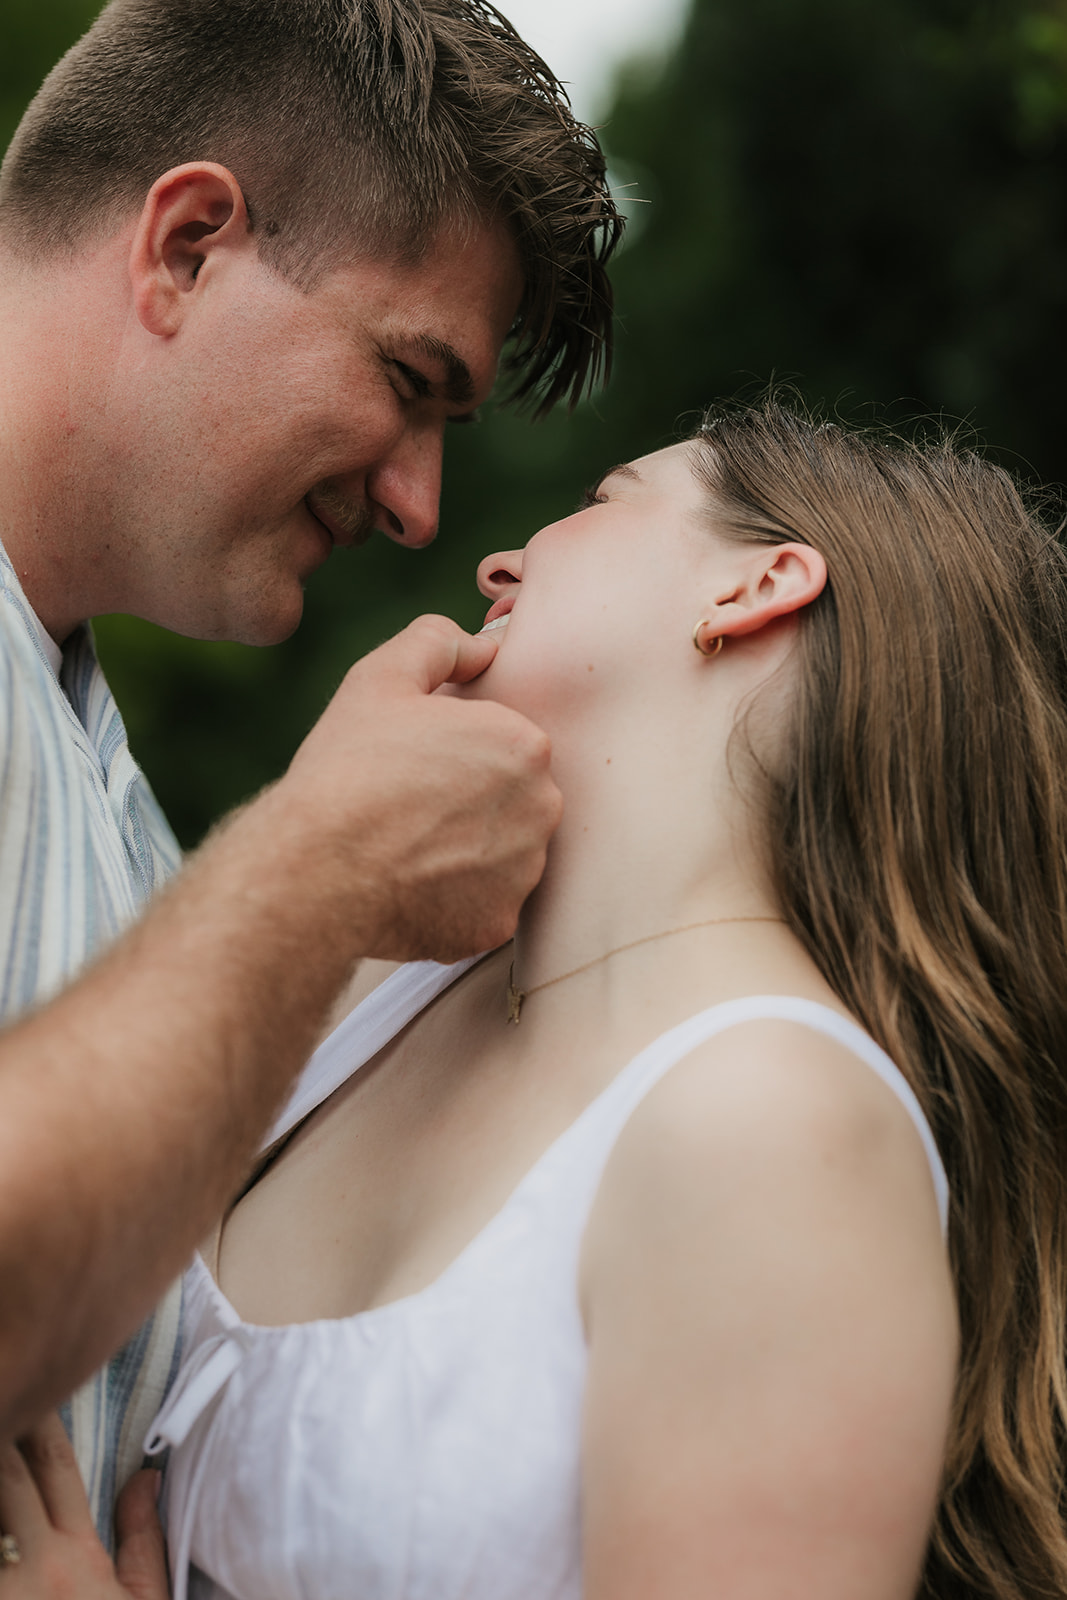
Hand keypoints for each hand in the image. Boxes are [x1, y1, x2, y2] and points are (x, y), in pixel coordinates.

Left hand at [0, 1413, 168, 1597]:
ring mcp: (6, 1587)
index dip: (40, 1423)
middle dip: (6, 1432)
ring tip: (0, 1432)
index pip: (56, 1465)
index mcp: (78, 1553)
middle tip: (8, 1398)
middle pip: (9, 1476)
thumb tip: (147, 1477)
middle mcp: (37, 1562)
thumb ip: (144, 1540)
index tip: (33, 1395)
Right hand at [279, 614, 561, 962]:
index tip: (417, 765)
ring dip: (465, 853)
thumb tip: (482, 646)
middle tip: (408, 807)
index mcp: (524, 744)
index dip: (457, 753)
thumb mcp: (381, 678)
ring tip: (405, 848)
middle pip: (512, 801)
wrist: (316, 869)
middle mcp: (542, 809)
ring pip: (501, 856)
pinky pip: (481, 907)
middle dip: (470, 802)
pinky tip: (408, 886)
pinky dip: (452, 901)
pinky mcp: (498, 926)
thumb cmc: (347, 769)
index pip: (505, 745)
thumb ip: (439, 643)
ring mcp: (523, 873)